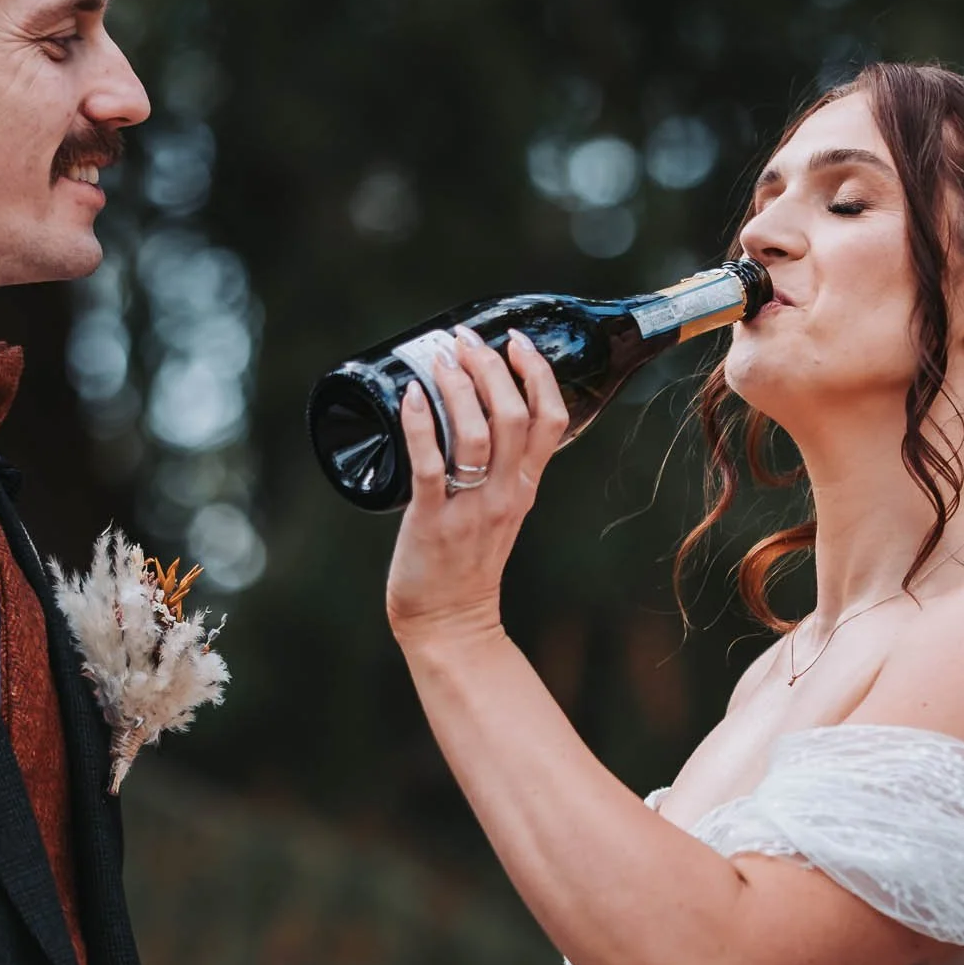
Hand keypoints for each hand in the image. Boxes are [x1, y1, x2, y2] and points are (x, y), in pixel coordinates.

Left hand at [385, 325, 568, 644]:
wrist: (450, 622)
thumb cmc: (467, 564)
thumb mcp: (503, 510)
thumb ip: (503, 468)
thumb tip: (481, 413)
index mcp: (526, 486)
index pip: (551, 419)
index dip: (538, 373)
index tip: (515, 341)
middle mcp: (505, 493)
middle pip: (514, 415)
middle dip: (490, 367)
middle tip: (464, 341)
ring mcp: (470, 507)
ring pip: (476, 433)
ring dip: (458, 388)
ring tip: (440, 359)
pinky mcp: (432, 520)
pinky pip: (429, 465)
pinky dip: (420, 425)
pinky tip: (411, 397)